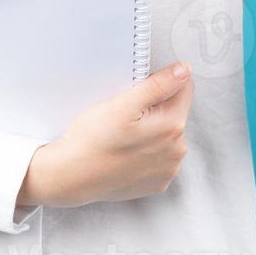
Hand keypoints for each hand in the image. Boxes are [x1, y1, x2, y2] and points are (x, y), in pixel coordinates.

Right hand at [18, 61, 192, 207]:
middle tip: (126, 116)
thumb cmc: (92, 141)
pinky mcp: (156, 183)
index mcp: (173, 127)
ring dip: (152, 131)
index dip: (161, 83)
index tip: (140, 93)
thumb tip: (183, 71)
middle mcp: (177, 151)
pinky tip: (125, 152)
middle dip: (156, 109)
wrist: (71, 176)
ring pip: (167, 136)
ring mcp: (167, 170)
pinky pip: (158, 157)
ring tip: (123, 136)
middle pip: (175, 113)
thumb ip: (159, 84)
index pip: (184, 88)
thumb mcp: (124, 103)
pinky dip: (146, 152)